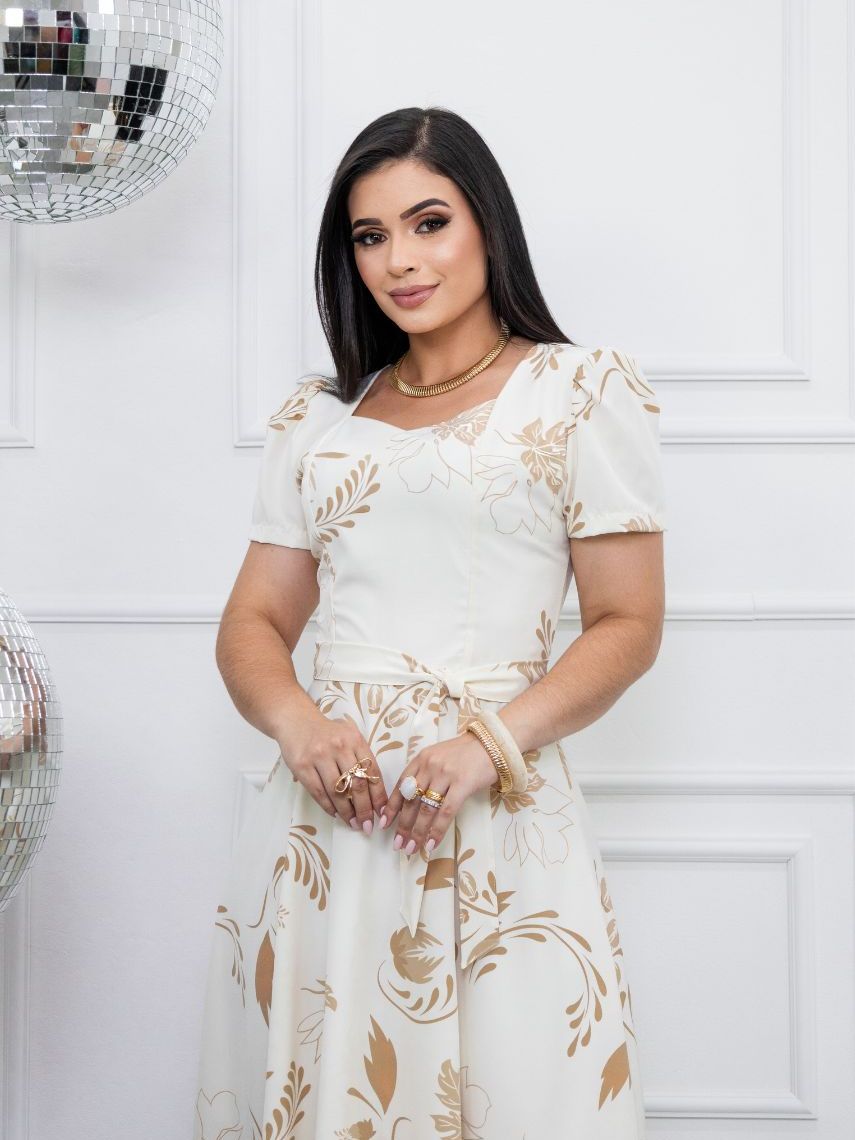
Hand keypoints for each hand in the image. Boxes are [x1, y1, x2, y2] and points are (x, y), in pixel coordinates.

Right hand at [278, 712, 387, 831]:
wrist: (296, 720)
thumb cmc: (327, 733)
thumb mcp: (348, 736)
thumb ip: (361, 758)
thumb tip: (374, 794)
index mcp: (355, 739)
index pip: (372, 771)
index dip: (379, 795)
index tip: (382, 812)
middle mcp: (339, 747)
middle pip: (357, 784)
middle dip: (365, 809)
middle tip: (367, 825)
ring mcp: (319, 756)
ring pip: (338, 791)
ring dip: (347, 812)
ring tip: (352, 823)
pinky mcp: (302, 766)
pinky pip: (318, 792)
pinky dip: (328, 806)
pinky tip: (335, 813)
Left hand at [380, 729, 497, 854]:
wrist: (492, 743)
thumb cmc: (466, 753)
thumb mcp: (439, 757)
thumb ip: (424, 774)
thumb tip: (410, 801)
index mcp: (421, 759)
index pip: (400, 786)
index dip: (392, 807)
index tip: (385, 824)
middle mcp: (430, 766)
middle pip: (411, 801)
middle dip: (402, 825)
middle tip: (397, 844)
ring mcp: (446, 774)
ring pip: (425, 809)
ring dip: (417, 832)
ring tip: (411, 849)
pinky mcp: (463, 784)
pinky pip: (446, 812)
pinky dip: (437, 830)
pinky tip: (432, 843)